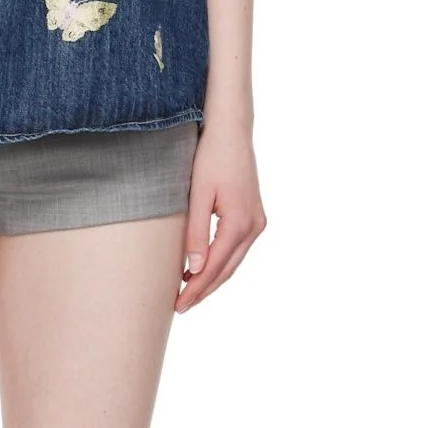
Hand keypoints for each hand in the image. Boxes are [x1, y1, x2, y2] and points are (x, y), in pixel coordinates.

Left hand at [175, 120, 266, 312]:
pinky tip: (203, 265)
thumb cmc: (211, 157)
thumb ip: (196, 232)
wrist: (231, 130)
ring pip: (233, 261)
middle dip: (204, 289)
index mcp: (240, 224)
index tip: (178, 304)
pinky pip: (236, 247)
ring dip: (213, 277)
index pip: (214, 267)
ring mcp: (257, 222)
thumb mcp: (198, 194)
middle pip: (227, 269)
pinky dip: (221, 260)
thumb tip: (193, 268)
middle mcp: (254, 227)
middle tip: (181, 305)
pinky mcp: (254, 215)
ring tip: (189, 290)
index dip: (196, 288)